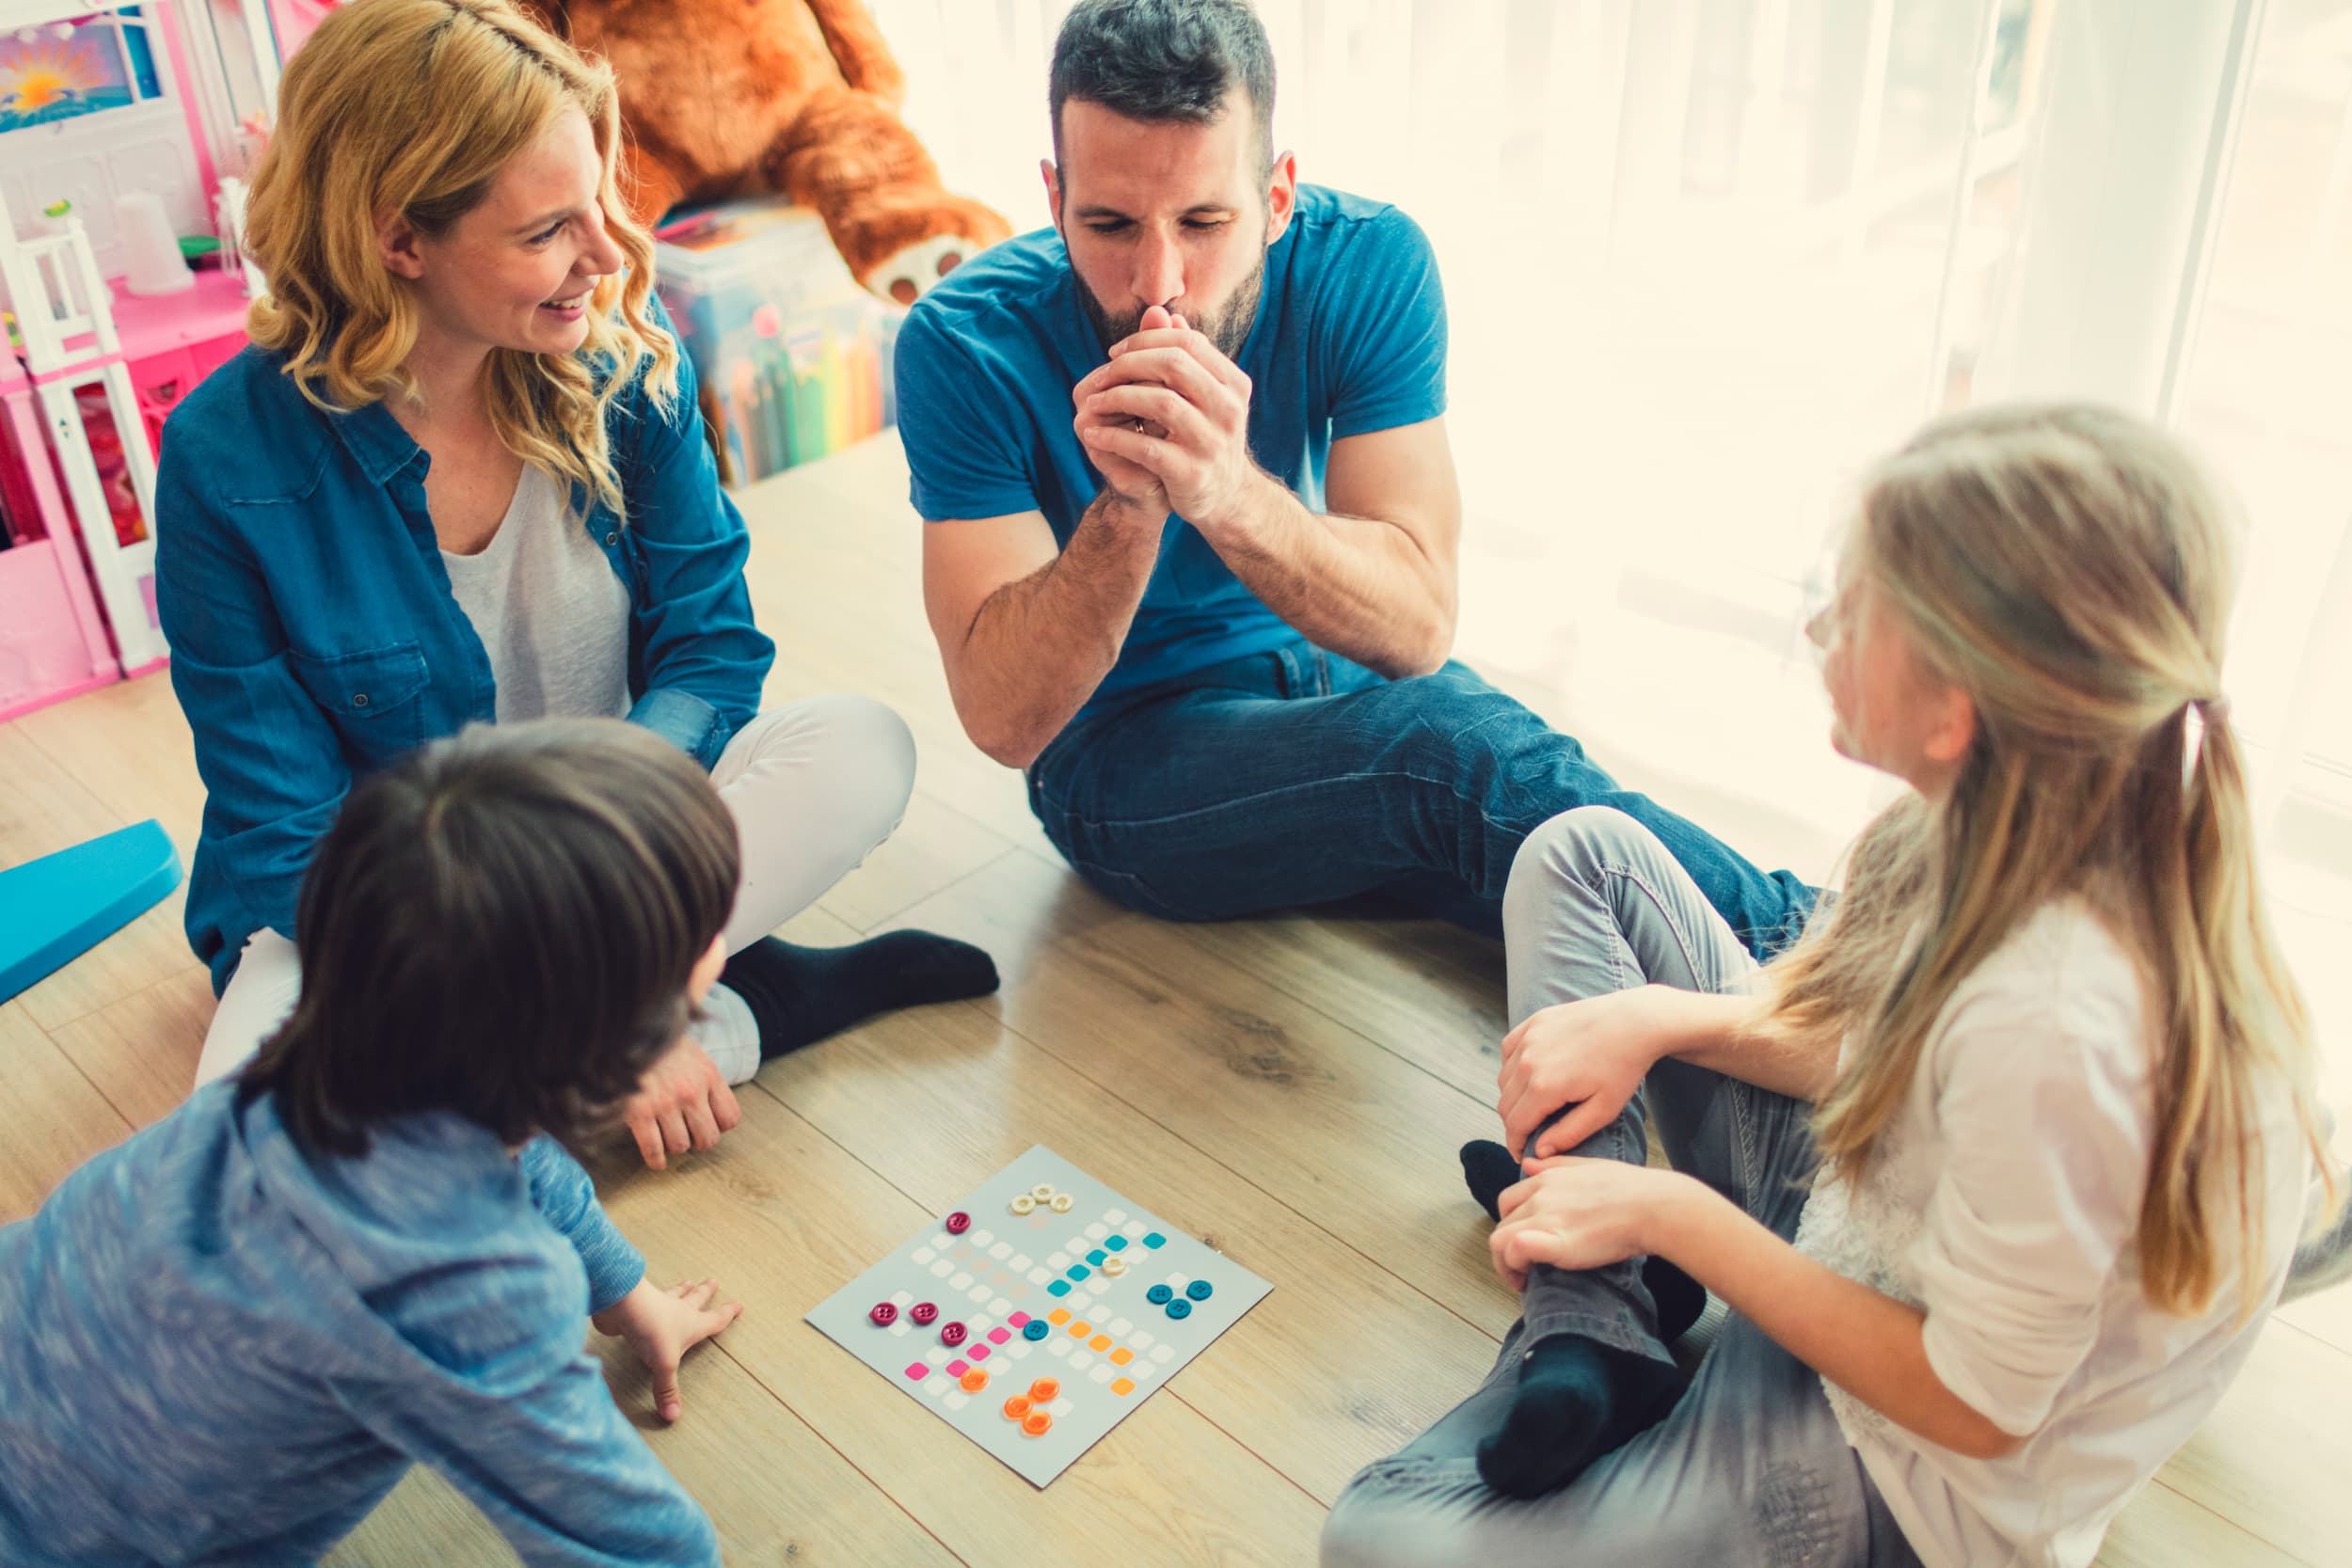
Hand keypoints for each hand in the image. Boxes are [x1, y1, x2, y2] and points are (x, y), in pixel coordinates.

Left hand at [592, 1277, 743, 1422]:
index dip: (727, 1313)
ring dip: (681, 1289)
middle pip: (696, 1299)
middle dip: (705, 1292)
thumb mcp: (664, 1364)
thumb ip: (667, 1389)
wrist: (623, 1304)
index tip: (738, 1305)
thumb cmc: (651, 1329)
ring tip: (686, 1282)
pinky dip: (652, 1296)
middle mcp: (677, 1311)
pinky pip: (649, 1299)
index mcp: (691, 1324)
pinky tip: (648, 1295)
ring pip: (674, 1294)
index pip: (715, 1319)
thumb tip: (673, 1416)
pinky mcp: (638, 1306)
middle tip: (712, 1282)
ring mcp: (657, 1305)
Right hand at [623, 1036, 740, 1169]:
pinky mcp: (640, 1113)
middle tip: (689, 1136)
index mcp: (709, 1076)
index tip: (710, 1124)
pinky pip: (653, 1149)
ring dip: (675, 1146)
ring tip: (669, 1139)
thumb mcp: (695, 1055)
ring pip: (681, 1146)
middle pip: (708, 1138)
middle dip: (699, 1142)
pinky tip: (657, 1161)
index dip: (720, 1126)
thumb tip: (714, 1106)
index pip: (730, 1118)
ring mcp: (666, 1104)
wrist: (629, 1031)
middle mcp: (691, 1092)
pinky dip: (656, 1160)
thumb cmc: (662, 1046)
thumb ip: (707, 1079)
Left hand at [1074, 307, 1257, 528]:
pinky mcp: (1190, 473)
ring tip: (1093, 403)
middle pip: (1174, 365)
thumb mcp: (1202, 395)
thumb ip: (1181, 356)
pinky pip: (1146, 446)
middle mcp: (1229, 409)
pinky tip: (1093, 433)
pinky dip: (1114, 437)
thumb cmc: (1206, 438)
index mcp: (1234, 383)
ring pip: (1160, 402)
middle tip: (1101, 375)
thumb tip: (1158, 312)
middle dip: (1128, 364)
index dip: (1145, 341)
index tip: (1115, 353)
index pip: (1187, 342)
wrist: (1226, 499)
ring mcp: (1212, 442)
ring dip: (1118, 397)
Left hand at [1489, 1158, 1700, 1291]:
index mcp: (1547, 1178)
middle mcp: (1540, 1196)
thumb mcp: (1589, 1165)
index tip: (1522, 1243)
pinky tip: (1527, 1280)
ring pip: (1500, 1240)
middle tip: (1522, 1268)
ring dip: (1505, 1264)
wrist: (1654, 1207)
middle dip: (1505, 1248)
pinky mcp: (1555, 1242)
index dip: (1511, 1224)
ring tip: (1522, 1281)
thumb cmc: (1632, 1190)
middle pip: (1502, 1224)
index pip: (1508, 1201)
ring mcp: (1546, 1218)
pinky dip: (1513, 1265)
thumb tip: (1528, 1163)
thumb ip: (1555, 1165)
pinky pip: (1515, 1249)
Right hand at [1497, 986, 1681, 1157]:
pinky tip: (1531, 1074)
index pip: (1514, 1125)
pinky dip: (1513, 1067)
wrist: (1635, 1021)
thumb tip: (1539, 1152)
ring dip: (1513, 1096)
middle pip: (1505, 1104)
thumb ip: (1568, 1133)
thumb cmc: (1623, 1067)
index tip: (1521, 1155)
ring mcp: (1528, 1038)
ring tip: (1535, 1104)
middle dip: (1515, 1123)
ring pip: (1504, 1079)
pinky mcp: (1533, 1022)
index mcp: (1544, 1086)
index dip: (1515, 1144)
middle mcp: (1528, 1061)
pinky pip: (1509, 1051)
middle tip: (1532, 1132)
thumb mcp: (1603, 1109)